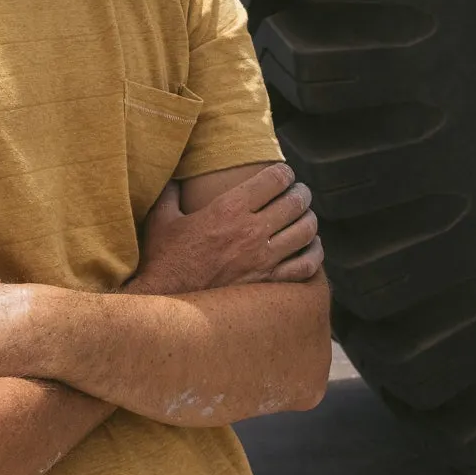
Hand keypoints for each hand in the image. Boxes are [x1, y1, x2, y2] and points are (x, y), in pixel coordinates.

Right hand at [125, 163, 323, 295]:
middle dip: (301, 193)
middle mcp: (251, 231)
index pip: (274, 179)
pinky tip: (311, 248)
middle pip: (295, 202)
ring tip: (305, 217)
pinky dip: (314, 254)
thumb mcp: (161, 219)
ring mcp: (263, 259)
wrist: (168, 301)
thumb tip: (174, 176)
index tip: (285, 174)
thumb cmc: (164, 260)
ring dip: (309, 220)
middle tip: (299, 193)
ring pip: (306, 231)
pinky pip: (306, 266)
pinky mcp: (267, 283)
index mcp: (229, 208)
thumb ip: (171, 193)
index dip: (285, 172)